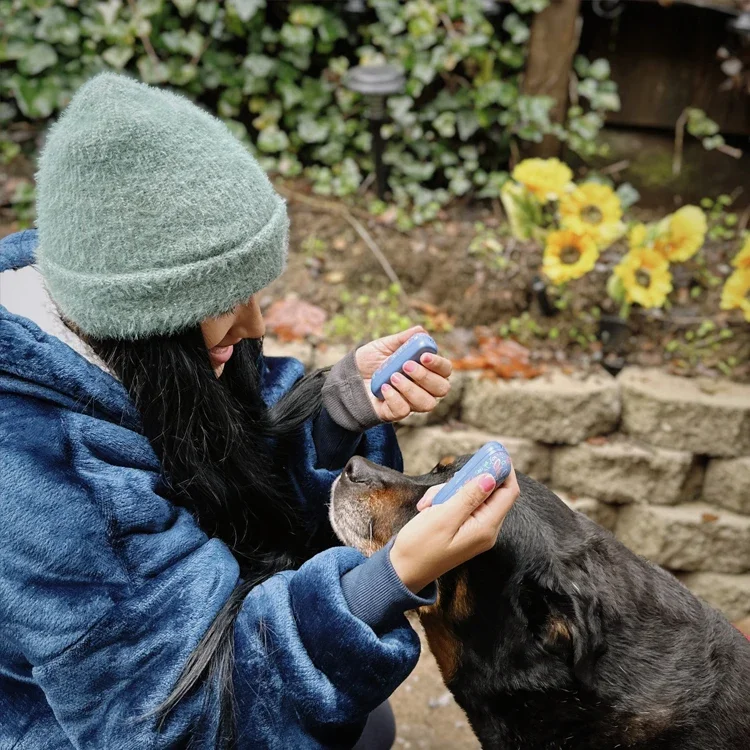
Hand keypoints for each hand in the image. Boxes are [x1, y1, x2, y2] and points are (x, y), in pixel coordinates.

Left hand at [355, 326, 452, 421]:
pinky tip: (384, 388)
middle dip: (426, 377)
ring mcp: (411, 402)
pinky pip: (404, 411)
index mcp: (426, 369)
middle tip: (406, 366)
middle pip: (442, 388)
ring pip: (427, 403)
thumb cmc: (371, 360)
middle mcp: (424, 388)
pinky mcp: (396, 412)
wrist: (350, 376)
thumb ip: (403, 339)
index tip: (424, 356)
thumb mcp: (385, 345)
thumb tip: (421, 331)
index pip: (445, 370)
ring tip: (393, 377)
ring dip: (411, 389)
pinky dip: (395, 398)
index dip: (439, 364)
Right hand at [389, 467, 519, 593]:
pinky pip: (460, 505)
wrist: (402, 571)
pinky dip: (444, 500)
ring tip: (429, 504)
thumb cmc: (421, 547)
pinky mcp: (463, 529)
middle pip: (489, 491)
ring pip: (470, 495)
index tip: (492, 452)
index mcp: (486, 527)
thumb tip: (491, 477)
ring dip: (449, 491)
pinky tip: (428, 508)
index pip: (508, 492)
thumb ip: (469, 496)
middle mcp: (486, 529)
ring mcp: (475, 530)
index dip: (504, 470)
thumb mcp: (443, 517)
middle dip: (466, 481)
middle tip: (444, 487)